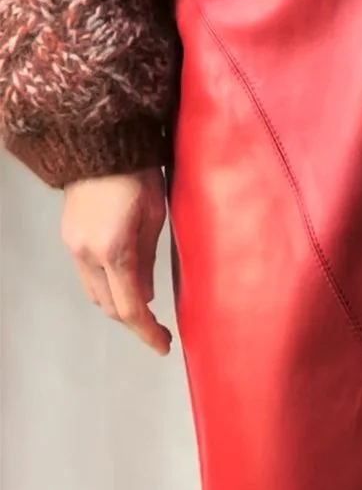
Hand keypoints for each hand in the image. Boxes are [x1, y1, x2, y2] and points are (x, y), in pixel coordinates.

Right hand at [61, 168, 171, 354]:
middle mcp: (87, 253)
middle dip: (134, 323)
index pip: (130, 308)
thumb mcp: (155, 219)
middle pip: (108, 306)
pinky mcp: (69, 237)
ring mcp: (74, 245)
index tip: (163, 345)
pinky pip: (87, 275)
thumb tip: (146, 297)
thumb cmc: (138, 174)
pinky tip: (125, 284)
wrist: (101, 144)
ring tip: (144, 309)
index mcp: (114, 250)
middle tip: (159, 330)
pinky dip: (106, 287)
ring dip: (118, 305)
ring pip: (95, 293)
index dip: (147, 332)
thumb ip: (148, 262)